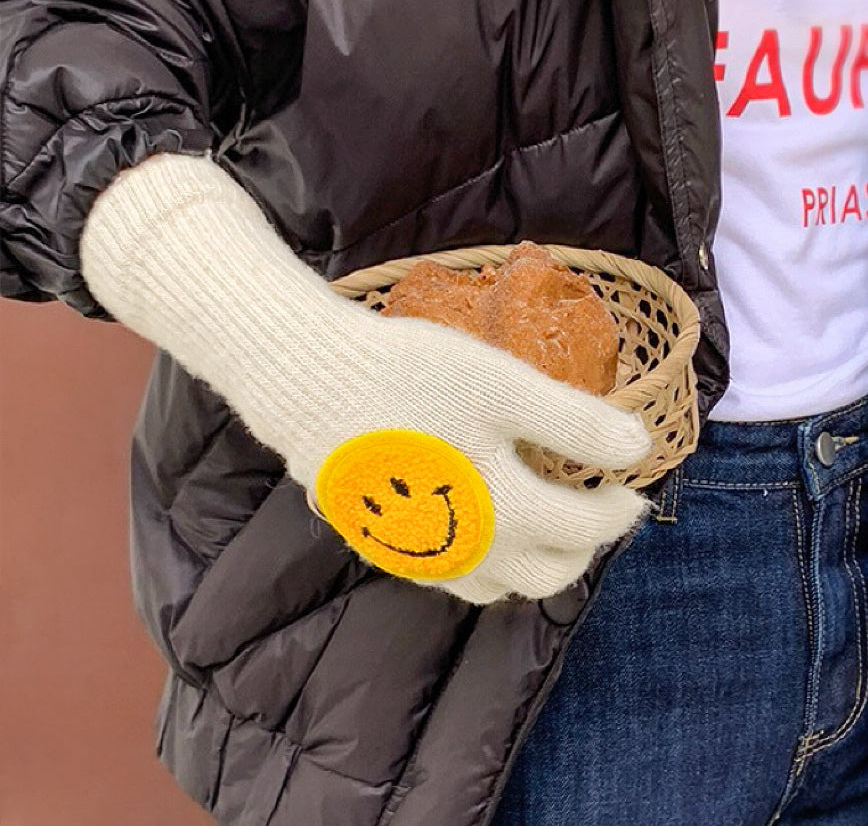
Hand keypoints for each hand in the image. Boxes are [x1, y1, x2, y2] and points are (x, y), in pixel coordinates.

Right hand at [81, 152, 650, 603]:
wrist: (309, 380)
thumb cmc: (409, 376)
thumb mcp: (502, 386)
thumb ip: (575, 422)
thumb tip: (637, 448)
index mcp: (503, 516)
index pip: (585, 531)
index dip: (619, 511)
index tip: (632, 485)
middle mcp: (465, 552)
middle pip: (545, 576)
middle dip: (582, 549)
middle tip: (594, 510)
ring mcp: (419, 555)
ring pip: (495, 585)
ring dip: (533, 561)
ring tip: (542, 521)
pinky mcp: (384, 543)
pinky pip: (448, 574)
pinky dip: (483, 560)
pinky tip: (477, 522)